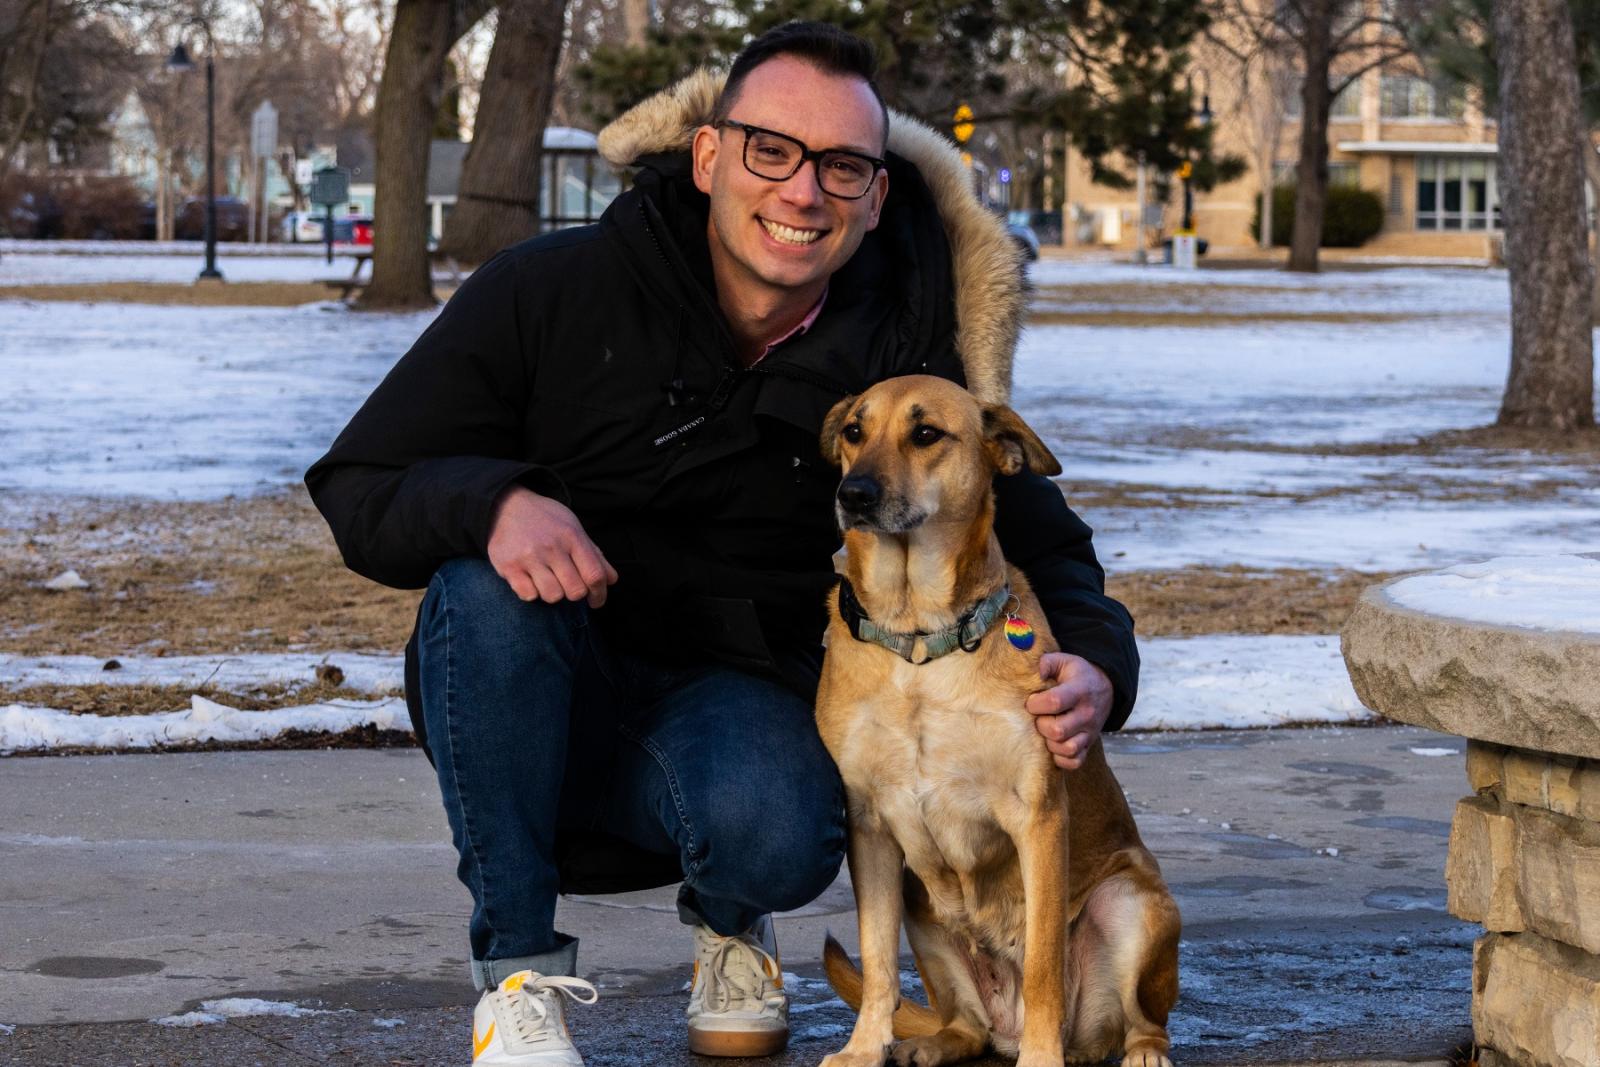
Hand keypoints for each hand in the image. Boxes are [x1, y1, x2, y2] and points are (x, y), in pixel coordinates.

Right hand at [487, 486, 617, 607]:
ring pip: (552, 596)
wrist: (506, 505)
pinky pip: (528, 595)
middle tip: (568, 586)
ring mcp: (530, 557)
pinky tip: (530, 580)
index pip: (595, 575)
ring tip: (548, 581)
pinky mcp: (509, 566)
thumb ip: (593, 554)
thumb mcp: (573, 527)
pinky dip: (532, 593)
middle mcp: (552, 547)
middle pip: (575, 591)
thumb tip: (611, 580)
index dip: (600, 594)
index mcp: (572, 537)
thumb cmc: (546, 520)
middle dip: (576, 594)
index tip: (596, 601)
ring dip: (553, 593)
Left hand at [1024, 653, 1112, 770]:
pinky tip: (1054, 746)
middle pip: (1058, 731)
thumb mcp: (1063, 661)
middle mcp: (1086, 714)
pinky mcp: (1088, 745)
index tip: (1032, 701)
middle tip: (1039, 718)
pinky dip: (1061, 759)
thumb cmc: (1076, 675)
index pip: (1054, 702)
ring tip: (1046, 731)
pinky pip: (1075, 762)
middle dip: (1041, 725)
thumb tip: (1032, 672)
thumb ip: (1045, 662)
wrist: (1103, 688)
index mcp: (1079, 691)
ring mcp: (1089, 732)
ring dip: (1050, 743)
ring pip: (1067, 749)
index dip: (1036, 704)